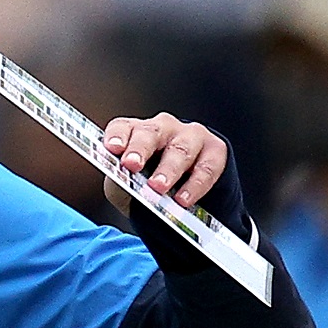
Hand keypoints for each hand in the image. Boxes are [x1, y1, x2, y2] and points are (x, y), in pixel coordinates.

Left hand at [101, 112, 227, 216]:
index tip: (112, 148)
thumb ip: (120, 180)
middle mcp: (162, 127)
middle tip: (132, 165)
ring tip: (158, 188)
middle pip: (150, 133)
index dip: (117, 136)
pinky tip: (183, 200)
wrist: (182, 192)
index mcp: (135, 131)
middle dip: (140, 149)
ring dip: (169, 169)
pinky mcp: (214, 149)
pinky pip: (206, 167)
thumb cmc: (146, 182)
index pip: (122, 127)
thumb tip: (120, 182)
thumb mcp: (125, 183)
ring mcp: (190, 135)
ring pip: (180, 149)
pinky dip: (195, 185)